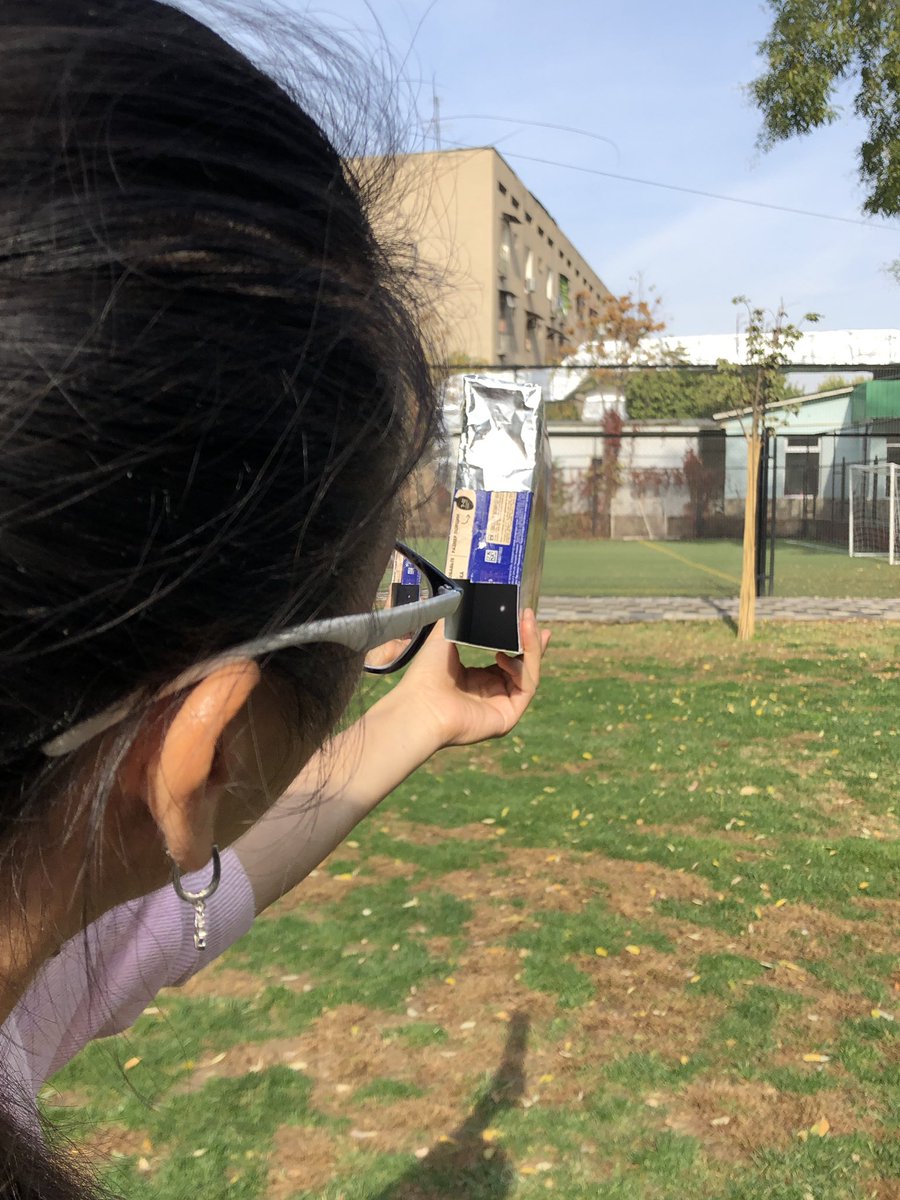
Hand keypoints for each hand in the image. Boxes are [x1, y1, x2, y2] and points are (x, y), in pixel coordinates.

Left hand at [390, 608, 550, 748]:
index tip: (526, 616)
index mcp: (476, 679)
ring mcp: (501, 706)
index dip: (519, 639)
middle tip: (532, 618)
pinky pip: (527, 687)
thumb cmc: (425, 675)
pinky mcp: (508, 717)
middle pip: (522, 666)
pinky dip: (524, 666)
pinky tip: (507, 653)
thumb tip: (466, 593)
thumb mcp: (445, 638)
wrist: (420, 704)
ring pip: (528, 674)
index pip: (507, 658)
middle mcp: (491, 693)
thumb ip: (459, 618)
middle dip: (532, 642)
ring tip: (526, 623)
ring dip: (531, 647)